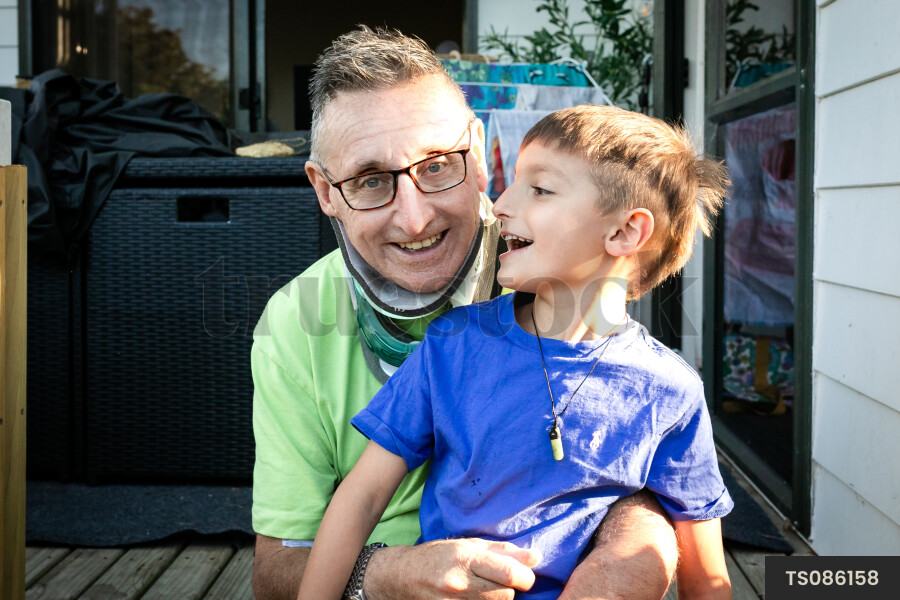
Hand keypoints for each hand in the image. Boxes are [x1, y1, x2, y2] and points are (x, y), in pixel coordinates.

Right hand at [364, 538, 540, 599]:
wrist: (400, 577)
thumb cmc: (438, 556)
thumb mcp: (469, 544)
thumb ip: (503, 551)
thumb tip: (536, 558)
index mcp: (466, 557)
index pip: (510, 573)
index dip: (526, 578)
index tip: (524, 576)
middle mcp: (458, 581)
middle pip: (506, 596)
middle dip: (511, 591)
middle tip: (502, 584)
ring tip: (486, 590)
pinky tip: (476, 598)